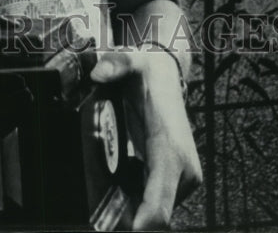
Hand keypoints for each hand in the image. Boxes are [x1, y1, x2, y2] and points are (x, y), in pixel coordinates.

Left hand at [91, 48, 201, 230]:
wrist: (166, 74)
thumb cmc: (150, 74)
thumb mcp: (133, 62)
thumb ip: (116, 64)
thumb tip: (98, 73)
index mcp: (172, 152)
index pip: (159, 205)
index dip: (141, 224)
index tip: (118, 227)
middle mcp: (183, 172)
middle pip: (153, 217)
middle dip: (122, 217)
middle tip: (94, 208)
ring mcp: (181, 179)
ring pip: (151, 213)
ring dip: (126, 208)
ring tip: (99, 192)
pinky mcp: (174, 180)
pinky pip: (151, 202)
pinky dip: (131, 200)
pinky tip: (111, 183)